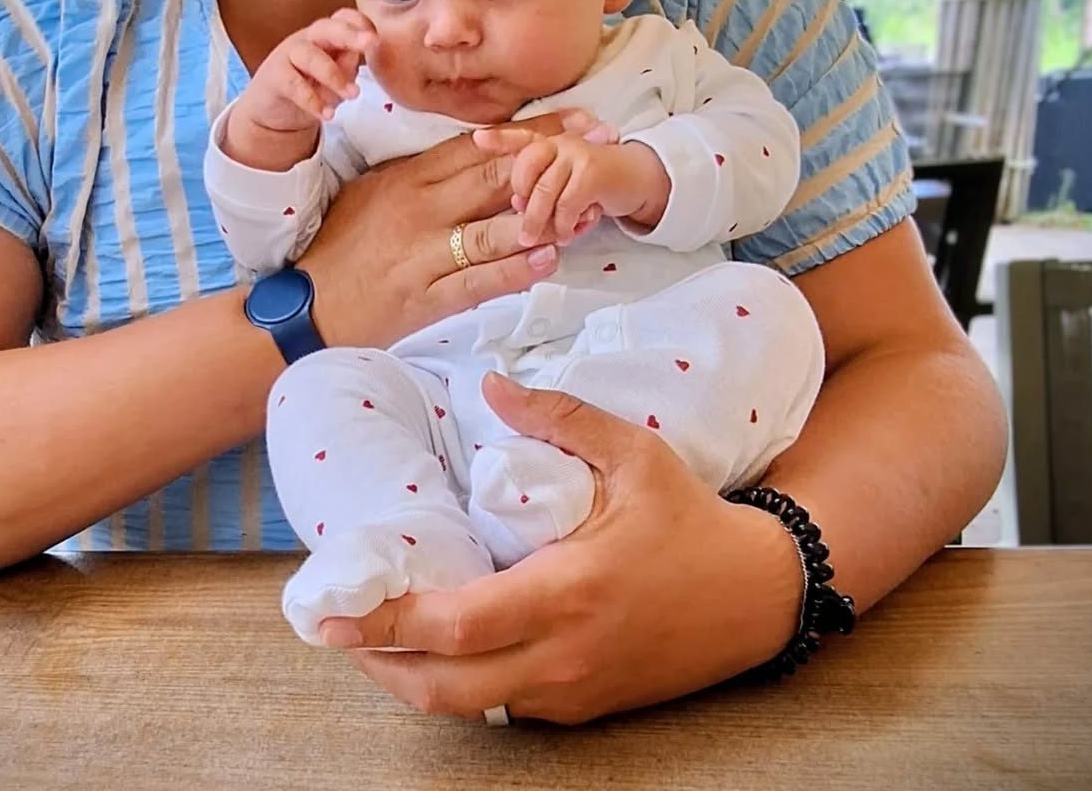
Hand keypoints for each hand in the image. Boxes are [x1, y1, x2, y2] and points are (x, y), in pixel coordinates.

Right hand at [223, 10, 375, 169]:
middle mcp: (309, 39)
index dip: (361, 23)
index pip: (345, 18)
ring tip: (352, 94)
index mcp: (329, 35)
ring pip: (311, 56)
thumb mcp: (336, 79)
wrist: (273, 108)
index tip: (377, 37)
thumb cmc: (311, 87)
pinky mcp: (274, 76)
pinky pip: (293, 85)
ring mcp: (289, 54)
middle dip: (350, 33)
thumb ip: (347, 67)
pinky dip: (312, 101)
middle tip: (370, 43)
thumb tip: (355, 56)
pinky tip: (327, 114)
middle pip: (327, 28)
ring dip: (334, 75)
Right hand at [298, 110, 594, 349]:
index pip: (479, 144)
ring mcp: (423, 253)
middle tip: (602, 145)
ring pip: (494, 228)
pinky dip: (516, 270)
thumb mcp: (375, 191)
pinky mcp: (425, 297)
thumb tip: (476, 152)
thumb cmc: (342, 245)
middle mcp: (419, 208)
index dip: (532, 130)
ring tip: (589, 208)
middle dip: (554, 160)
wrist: (307, 305)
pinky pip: (478, 281)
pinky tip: (549, 259)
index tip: (576, 118)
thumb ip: (422, 172)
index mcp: (408, 177)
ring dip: (547, 218)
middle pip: (496, 176)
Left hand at [319, 375, 806, 721]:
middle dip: (378, 664)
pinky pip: (506, 706)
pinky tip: (441, 646)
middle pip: (445, 688)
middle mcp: (562, 656)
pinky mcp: (586, 706)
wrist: (757, 594)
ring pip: (470, 706)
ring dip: (413, 678)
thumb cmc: (689, 520)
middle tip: (335, 629)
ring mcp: (573, 691)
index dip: (387, 624)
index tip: (335, 612)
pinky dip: (462, 683)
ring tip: (374, 638)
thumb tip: (488, 384)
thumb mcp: (631, 453)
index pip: (456, 627)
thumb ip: (557, 416)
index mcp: (566, 592)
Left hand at [472, 125, 670, 244]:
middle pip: (525, 169)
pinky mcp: (593, 171)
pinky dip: (565, 225)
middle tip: (525, 228)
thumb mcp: (561, 185)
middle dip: (522, 201)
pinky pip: (567, 204)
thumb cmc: (592, 186)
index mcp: (545, 143)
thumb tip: (516, 206)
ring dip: (541, 221)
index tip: (479, 138)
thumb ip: (537, 189)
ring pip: (544, 190)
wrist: (639, 180)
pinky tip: (569, 234)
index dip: (498, 138)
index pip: (518, 138)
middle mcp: (558, 142)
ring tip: (541, 239)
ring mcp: (576, 153)